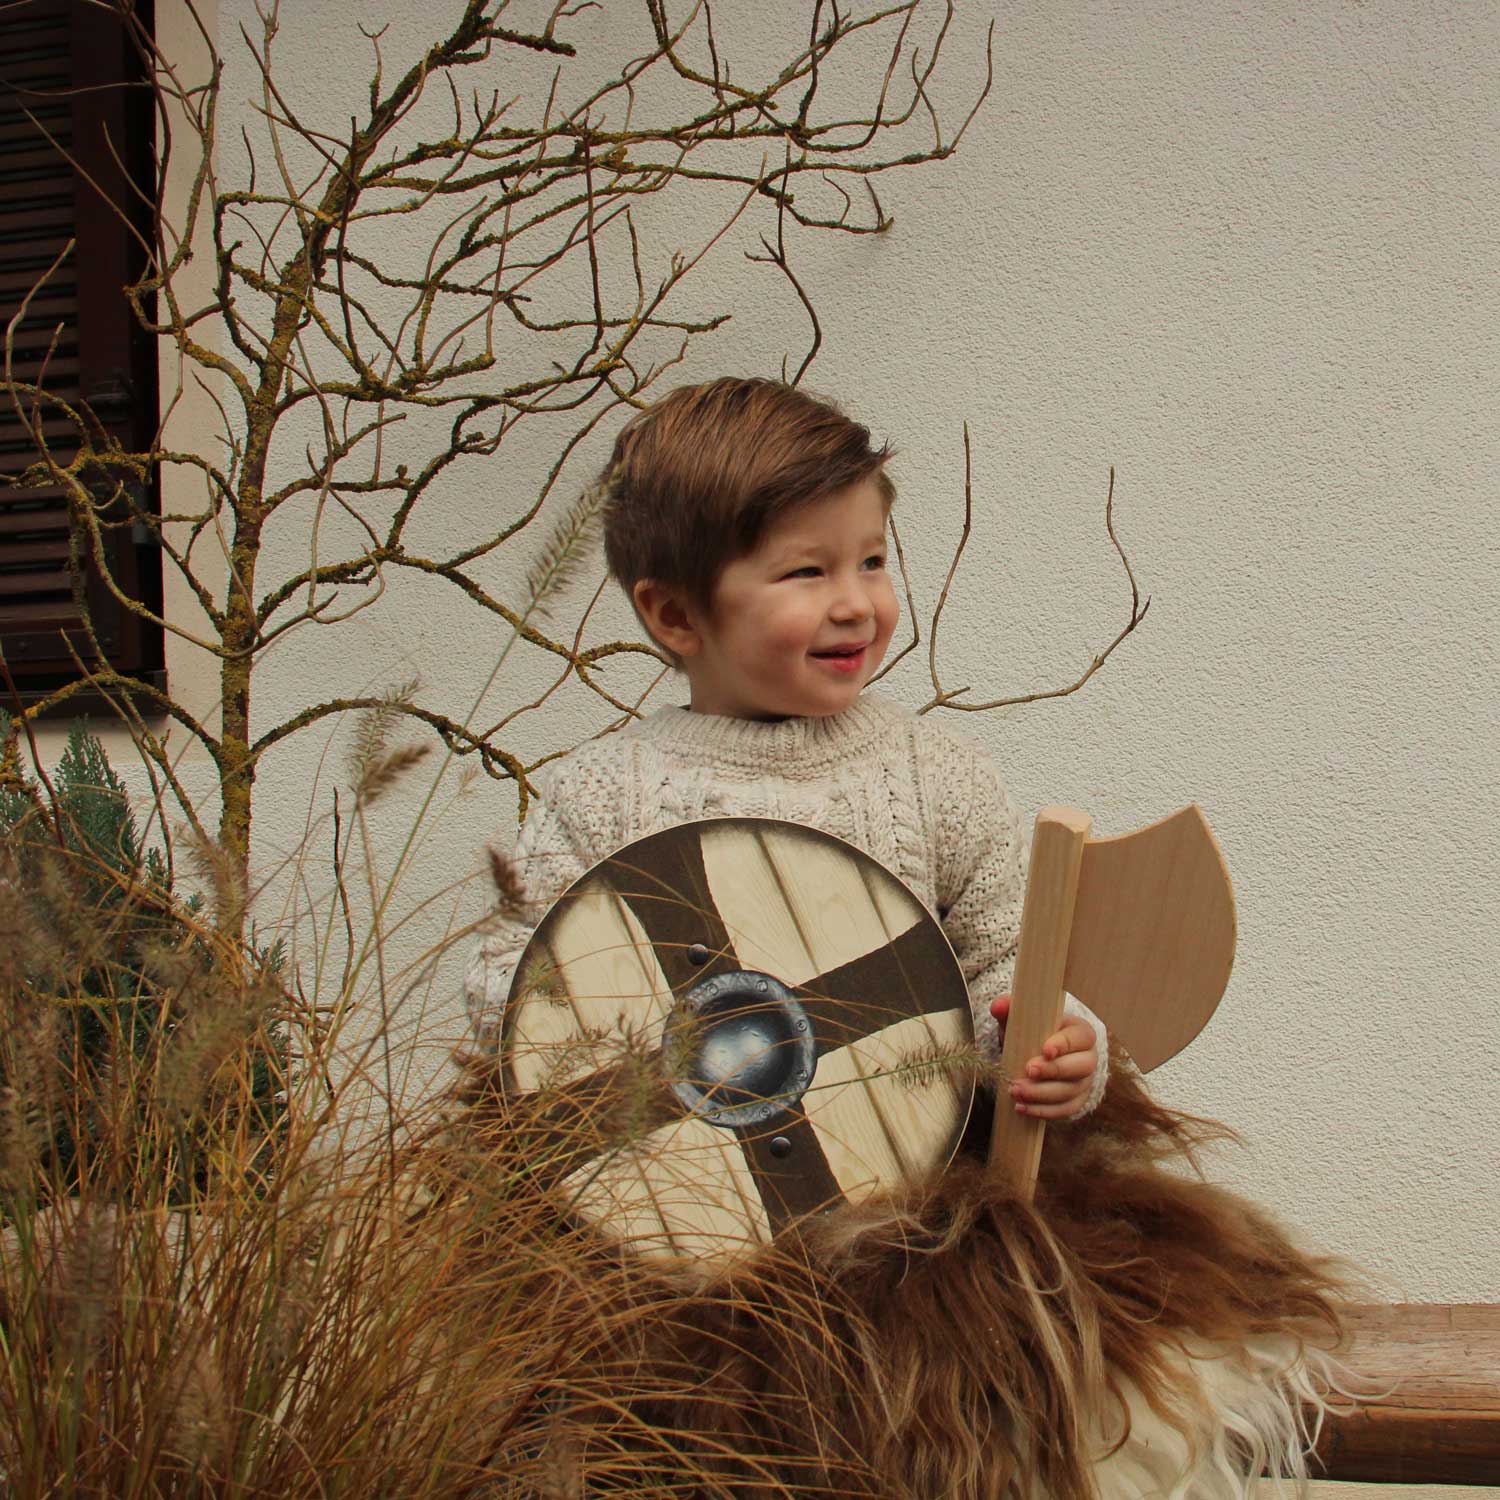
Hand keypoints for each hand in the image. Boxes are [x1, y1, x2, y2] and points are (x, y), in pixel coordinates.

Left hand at [989, 993, 1096, 1119]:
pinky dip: (1043, 1111)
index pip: (1080, 1037)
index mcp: (1080, 1032)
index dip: (1064, 1044)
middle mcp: (1088, 1058)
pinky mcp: (1075, 1101)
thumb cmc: (1032, 1033)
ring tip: (1016, 1091)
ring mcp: (1084, 1082)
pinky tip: (1021, 1108)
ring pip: (1070, 1091)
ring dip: (1042, 1094)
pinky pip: (1064, 1110)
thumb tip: (999, 1005)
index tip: (1045, 1050)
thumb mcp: (1022, 1019)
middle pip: (1081, 1067)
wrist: (1036, 1055)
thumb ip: (1010, 1009)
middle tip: (1027, 1070)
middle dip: (1053, 1071)